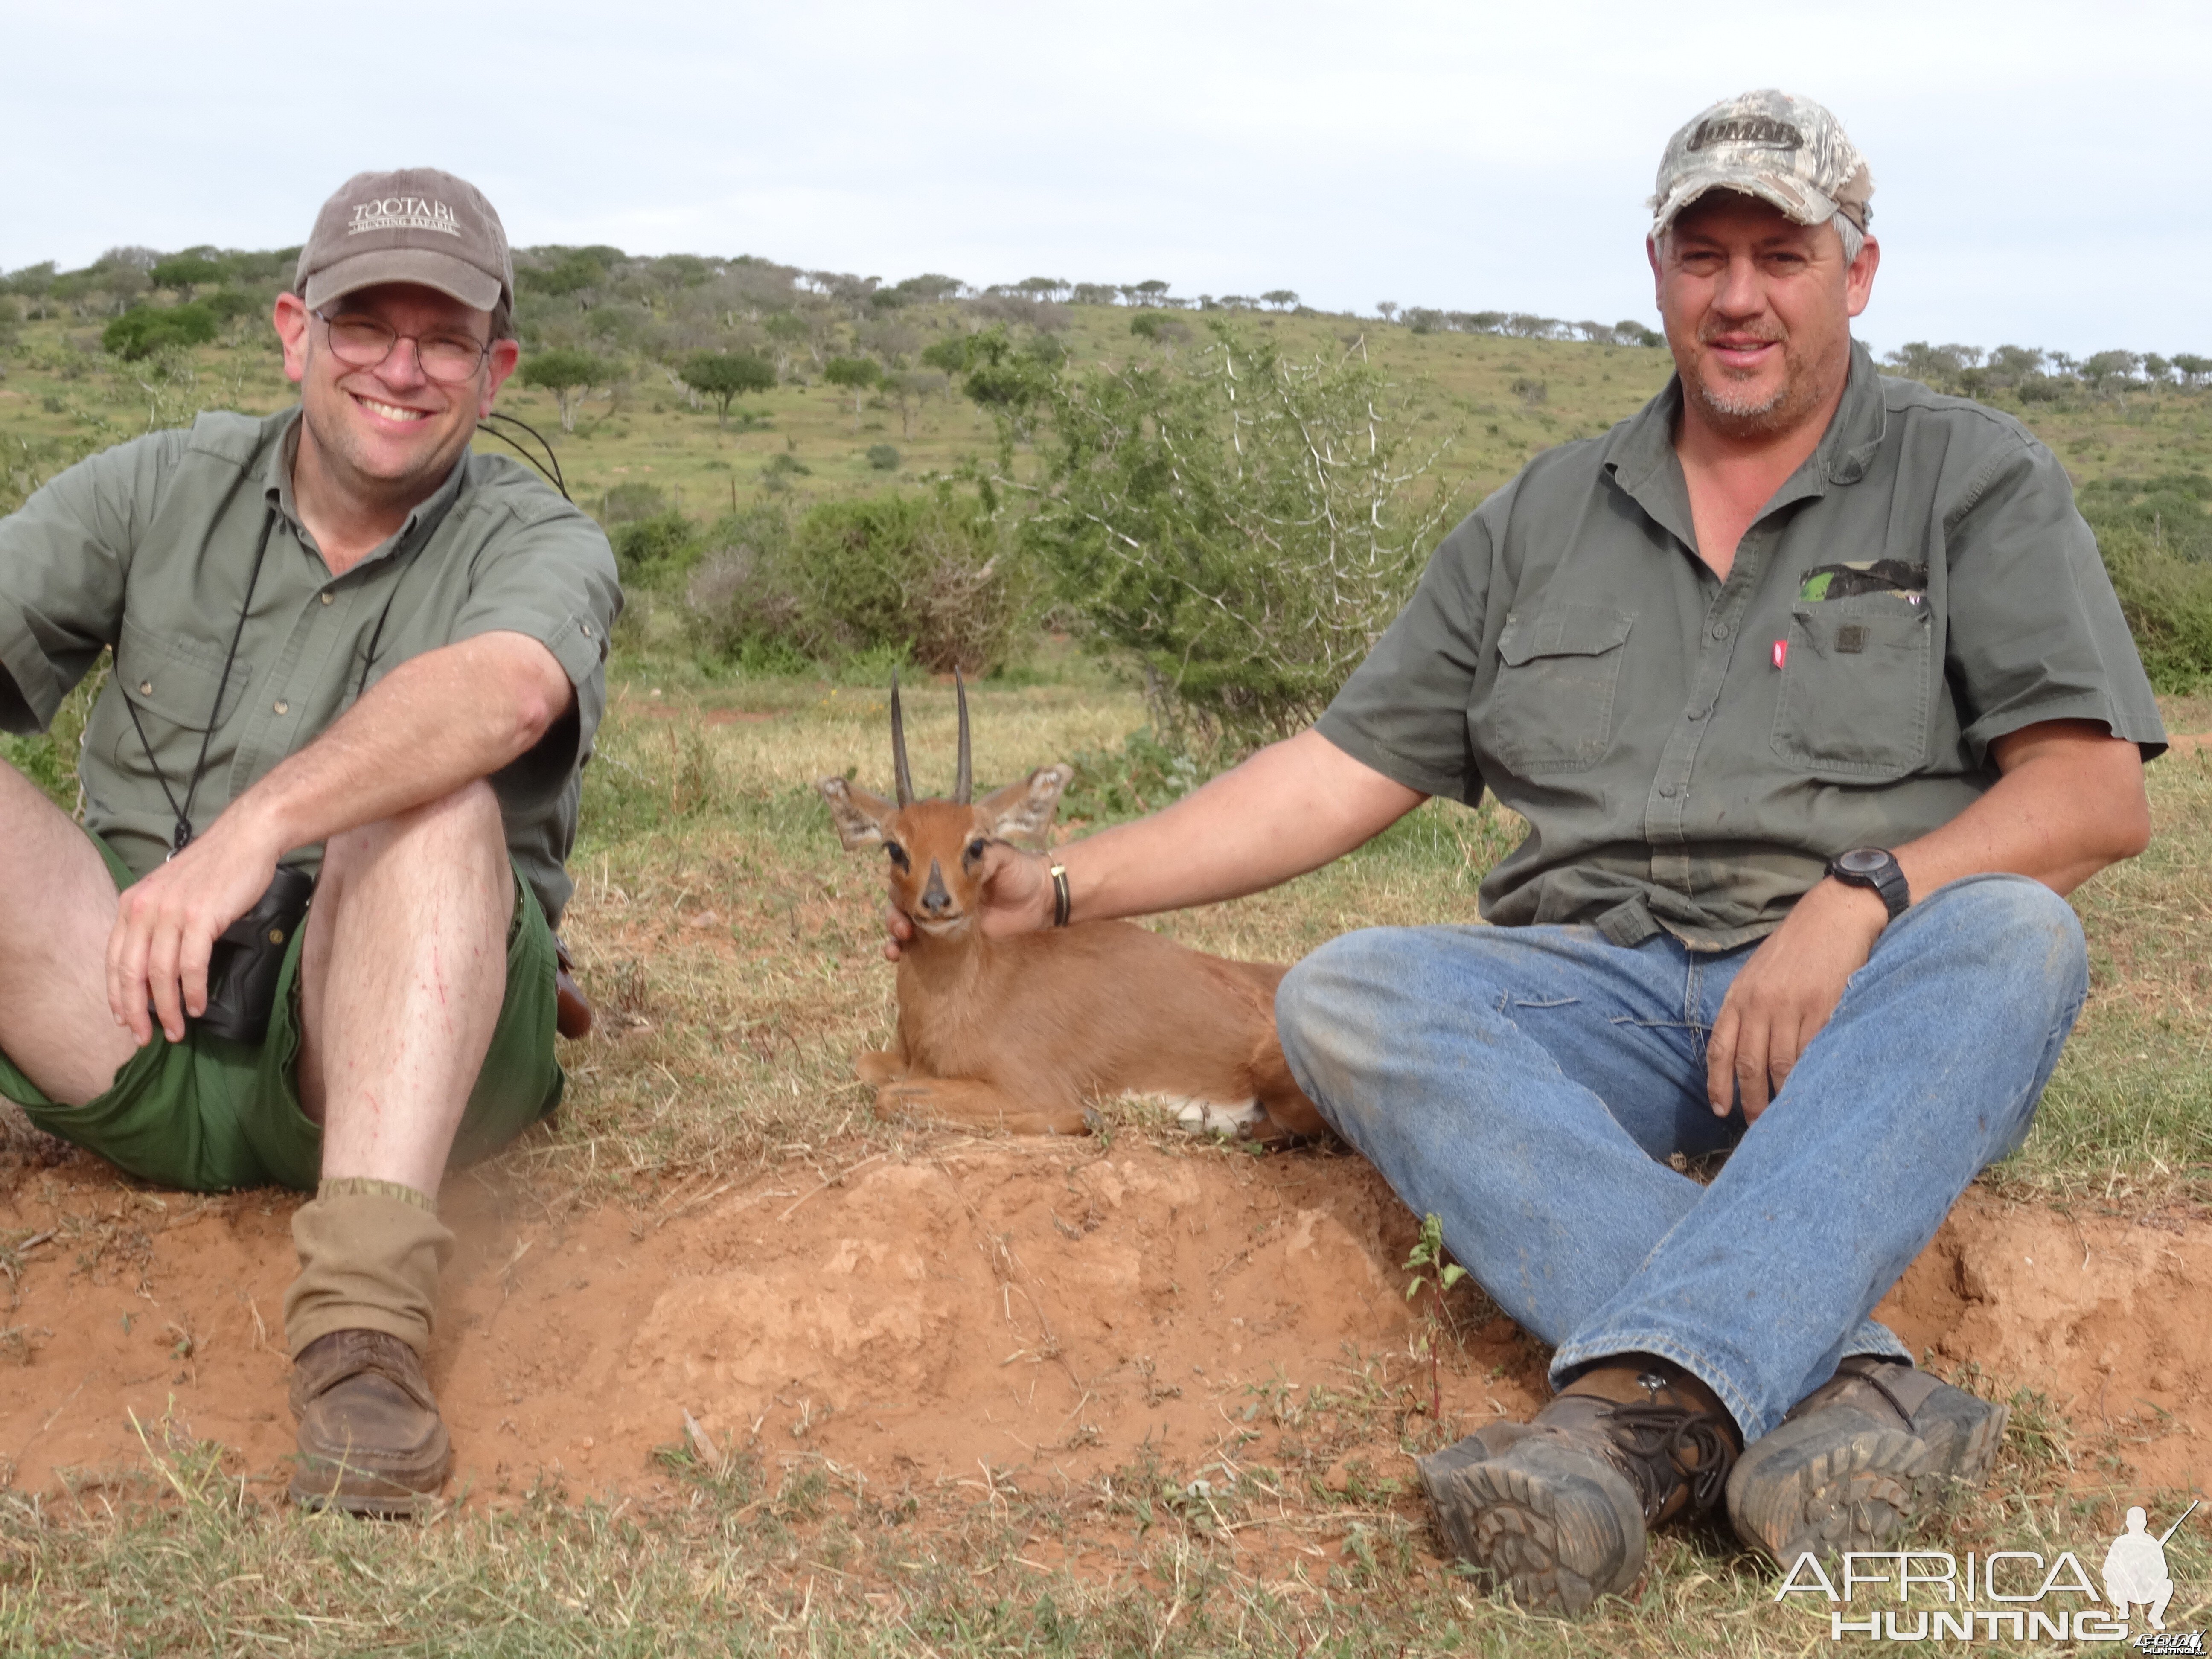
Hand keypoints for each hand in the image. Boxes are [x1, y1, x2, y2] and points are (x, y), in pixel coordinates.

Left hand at [106, 811, 281, 1044]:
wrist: (245, 839)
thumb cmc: (215, 869)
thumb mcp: (171, 893)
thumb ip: (157, 923)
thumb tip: (157, 966)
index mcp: (133, 904)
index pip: (114, 959)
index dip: (116, 995)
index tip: (124, 1020)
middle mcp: (145, 908)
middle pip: (131, 972)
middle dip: (135, 1011)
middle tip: (145, 1037)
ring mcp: (171, 912)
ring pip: (160, 973)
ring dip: (167, 1008)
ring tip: (176, 1029)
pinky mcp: (200, 917)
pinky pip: (191, 964)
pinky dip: (193, 990)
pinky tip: (197, 1006)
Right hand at [881, 843, 1055, 962]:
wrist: (1044, 900)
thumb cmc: (1021, 871)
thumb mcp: (1000, 856)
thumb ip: (978, 857)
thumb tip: (955, 866)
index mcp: (944, 868)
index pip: (910, 873)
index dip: (899, 884)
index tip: (900, 897)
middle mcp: (938, 891)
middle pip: (902, 900)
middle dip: (894, 913)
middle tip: (902, 927)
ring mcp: (943, 917)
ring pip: (907, 923)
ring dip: (894, 932)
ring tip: (896, 946)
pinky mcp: (952, 939)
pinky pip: (923, 945)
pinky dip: (906, 950)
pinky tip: (898, 956)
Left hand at [1705, 878, 1889, 1122]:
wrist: (1834, 916)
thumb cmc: (1796, 947)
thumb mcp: (1758, 973)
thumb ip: (1748, 1008)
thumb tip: (1742, 1050)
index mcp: (1739, 995)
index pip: (1720, 1048)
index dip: (1718, 1083)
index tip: (1720, 1109)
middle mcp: (1759, 1004)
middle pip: (1749, 1064)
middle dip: (1751, 1100)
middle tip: (1757, 1125)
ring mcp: (1790, 1007)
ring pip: (1780, 1065)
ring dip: (1781, 1095)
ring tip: (1785, 1117)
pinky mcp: (1821, 1009)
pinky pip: (1811, 1053)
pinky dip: (1809, 1076)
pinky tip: (1809, 1090)